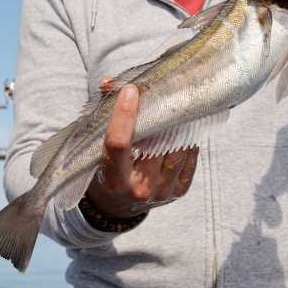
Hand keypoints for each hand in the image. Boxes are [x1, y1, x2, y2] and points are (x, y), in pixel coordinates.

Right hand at [84, 77, 198, 218]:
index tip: (130, 90)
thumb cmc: (108, 168)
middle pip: (154, 143)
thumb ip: (104, 114)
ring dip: (178, 127)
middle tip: (163, 93)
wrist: (119, 205)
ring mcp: (162, 192)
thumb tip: (108, 82)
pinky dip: (188, 141)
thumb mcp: (98, 147)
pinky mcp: (179, 191)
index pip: (118, 143)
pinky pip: (190, 159)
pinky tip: (184, 129)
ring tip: (176, 108)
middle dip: (159, 116)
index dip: (124, 114)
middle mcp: (139, 189)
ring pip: (177, 149)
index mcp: (113, 178)